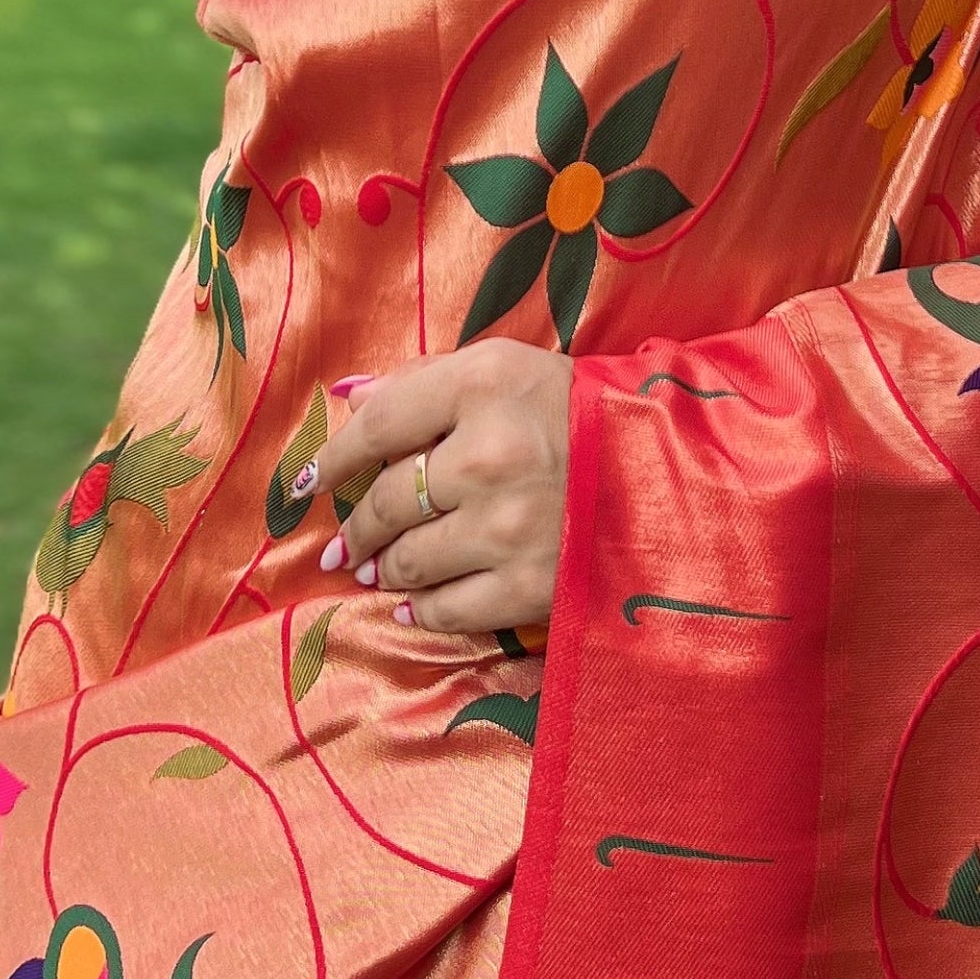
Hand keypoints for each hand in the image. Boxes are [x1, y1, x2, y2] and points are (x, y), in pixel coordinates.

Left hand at [291, 341, 572, 637]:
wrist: (671, 476)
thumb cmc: (580, 414)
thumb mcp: (509, 369)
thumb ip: (425, 379)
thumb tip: (346, 397)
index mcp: (487, 384)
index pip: (380, 425)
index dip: (332, 458)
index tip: (308, 484)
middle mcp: (492, 454)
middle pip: (388, 500)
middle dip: (357, 527)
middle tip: (344, 544)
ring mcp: (511, 526)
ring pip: (407, 559)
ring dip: (383, 568)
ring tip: (377, 569)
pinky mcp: (531, 584)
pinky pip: (445, 609)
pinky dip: (419, 609)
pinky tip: (410, 603)